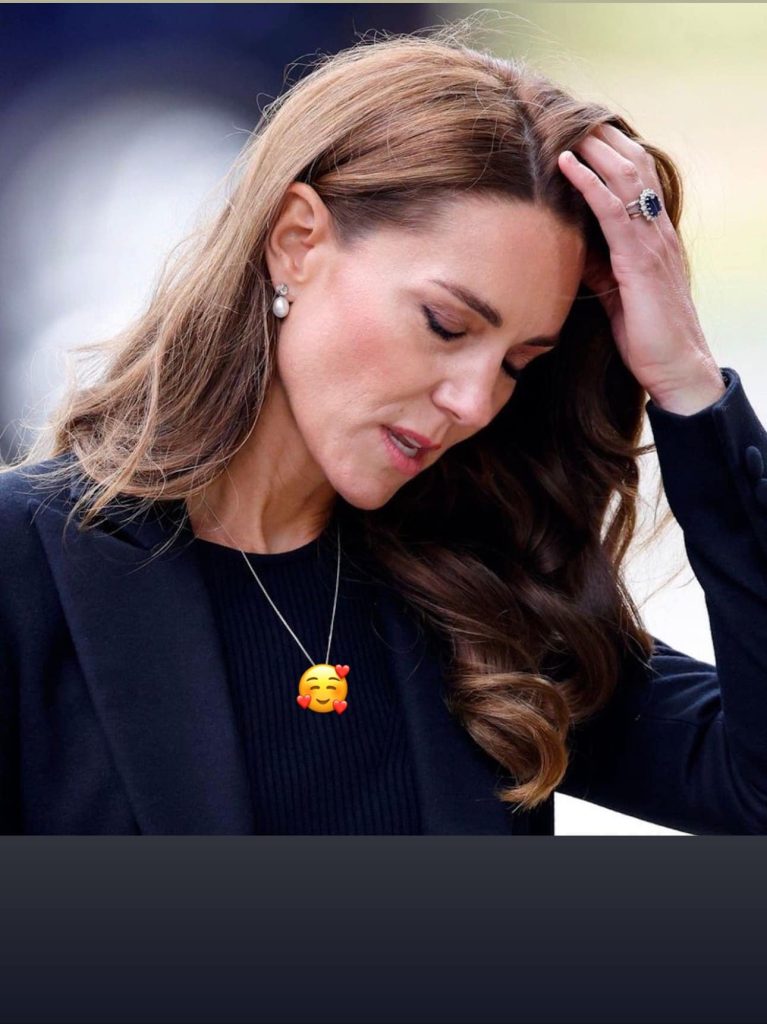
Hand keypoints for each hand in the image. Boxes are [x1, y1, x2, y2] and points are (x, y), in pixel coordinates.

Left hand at [558, 123, 724, 414]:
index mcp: (651, 233)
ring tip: (562, 120)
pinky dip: (588, 182)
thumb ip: (598, 262)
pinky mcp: (639, 260)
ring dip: (591, 146)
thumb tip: (572, 243)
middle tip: (564, 109)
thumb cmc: (646, 333)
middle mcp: (655, 228)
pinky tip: (567, 163)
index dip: (606, 149)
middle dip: (598, 135)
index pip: (632, 175)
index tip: (575, 128)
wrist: (675, 367)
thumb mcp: (616, 290)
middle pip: (629, 163)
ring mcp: (651, 241)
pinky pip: (612, 210)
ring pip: (623, 176)